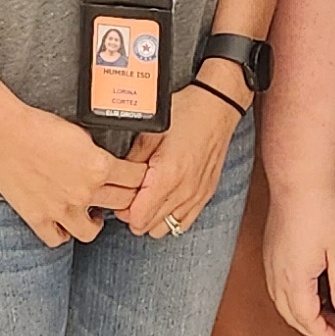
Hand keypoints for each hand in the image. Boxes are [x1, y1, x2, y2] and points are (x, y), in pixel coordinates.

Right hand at [0, 104, 147, 249]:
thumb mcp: (80, 133)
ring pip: (92, 231)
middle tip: (123, 194)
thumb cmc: (38, 126)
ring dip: (98, 222)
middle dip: (127, 198)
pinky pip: (58, 239)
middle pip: (122, 204)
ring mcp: (61, 209)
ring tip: (95, 212)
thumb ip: (98, 153)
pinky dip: (63, 233)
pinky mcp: (38, 218)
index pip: (136, 178)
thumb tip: (108, 162)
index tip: (139, 177)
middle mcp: (84, 192)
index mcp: (99, 167)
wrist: (4, 133)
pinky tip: (65, 223)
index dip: (141, 176)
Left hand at [118, 86, 244, 239]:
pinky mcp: (205, 195)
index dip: (123, 210)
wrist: (218, 107)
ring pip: (165, 228)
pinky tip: (165, 200)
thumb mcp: (150, 132)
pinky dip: (170, 216)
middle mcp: (183, 192)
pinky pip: (183, 222)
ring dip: (152, 217)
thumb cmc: (187, 113)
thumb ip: (131, 160)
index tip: (121, 195)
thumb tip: (116, 177)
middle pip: (148, 226)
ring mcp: (196, 196)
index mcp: (167, 176)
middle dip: (134, 214)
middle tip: (132, 193)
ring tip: (148, 197)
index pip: (137, 218)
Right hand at [265, 179, 334, 335]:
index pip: (309, 321)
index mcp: (295, 280)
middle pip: (293, 317)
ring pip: (284, 304)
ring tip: (330, 313)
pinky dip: (296, 299)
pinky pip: (279, 288)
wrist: (298, 180)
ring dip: (305, 314)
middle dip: (316, 330)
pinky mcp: (270, 253)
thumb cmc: (321, 210)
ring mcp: (270, 264)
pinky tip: (313, 292)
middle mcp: (277, 276)